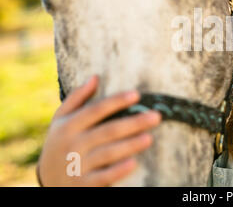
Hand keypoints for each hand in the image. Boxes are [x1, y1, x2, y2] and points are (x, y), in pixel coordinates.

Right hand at [37, 75, 160, 185]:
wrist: (48, 182)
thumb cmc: (60, 144)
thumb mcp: (60, 121)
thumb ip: (76, 98)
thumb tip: (95, 77)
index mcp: (68, 126)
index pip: (95, 110)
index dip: (116, 102)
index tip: (136, 94)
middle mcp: (73, 144)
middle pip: (107, 131)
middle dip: (133, 123)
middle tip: (156, 116)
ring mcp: (78, 165)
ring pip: (108, 153)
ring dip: (129, 145)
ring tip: (149, 138)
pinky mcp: (84, 184)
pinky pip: (103, 177)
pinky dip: (117, 171)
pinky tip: (133, 163)